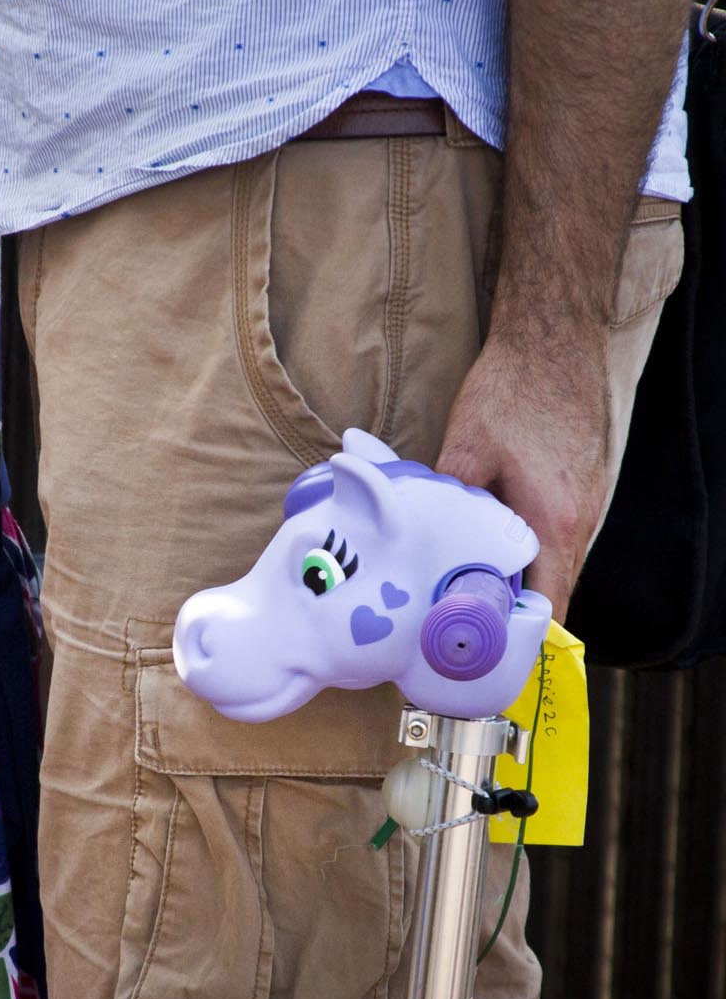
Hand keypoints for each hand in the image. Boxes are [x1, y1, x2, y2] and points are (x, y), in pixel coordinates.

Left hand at [435, 331, 612, 622]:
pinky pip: (557, 537)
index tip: (489, 658)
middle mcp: (582, 522)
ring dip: (520, 582)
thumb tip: (409, 532)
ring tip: (470, 598)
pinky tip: (488, 547)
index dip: (520, 637)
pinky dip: (528, 552)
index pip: (550, 606)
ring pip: (554, 564)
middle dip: (513, 617)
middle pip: (553, 592)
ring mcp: (589, 506)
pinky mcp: (583, 489)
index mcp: (555, 523)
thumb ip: (443, 500)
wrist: (560, 340)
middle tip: (468, 635)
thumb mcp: (465, 451)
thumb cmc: (515, 391)